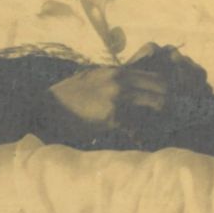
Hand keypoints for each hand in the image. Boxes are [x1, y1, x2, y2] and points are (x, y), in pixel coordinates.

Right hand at [47, 62, 172, 130]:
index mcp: (116, 72)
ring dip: (159, 118)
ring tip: (158, 129)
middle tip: (169, 117)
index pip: (155, 77)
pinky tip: (139, 141)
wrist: (44, 108)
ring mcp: (117, 99)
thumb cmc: (67, 95)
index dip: (166, 90)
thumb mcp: (92, 78)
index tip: (168, 102)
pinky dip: (140, 135)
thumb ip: (113, 79)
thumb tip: (133, 85)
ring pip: (155, 105)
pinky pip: (137, 127)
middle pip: (161, 89)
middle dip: (169, 103)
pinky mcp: (112, 117)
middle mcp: (120, 81)